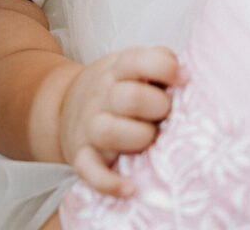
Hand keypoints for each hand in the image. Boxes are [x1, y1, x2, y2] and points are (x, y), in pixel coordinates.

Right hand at [59, 46, 185, 196]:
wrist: (63, 106)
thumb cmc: (114, 88)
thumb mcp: (130, 66)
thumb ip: (159, 62)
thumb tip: (186, 76)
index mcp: (116, 70)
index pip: (137, 62)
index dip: (165, 69)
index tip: (184, 80)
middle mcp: (101, 96)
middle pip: (130, 99)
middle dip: (158, 107)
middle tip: (168, 114)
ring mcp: (89, 126)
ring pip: (109, 132)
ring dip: (139, 138)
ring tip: (152, 141)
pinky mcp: (80, 155)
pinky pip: (89, 171)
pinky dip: (108, 182)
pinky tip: (130, 188)